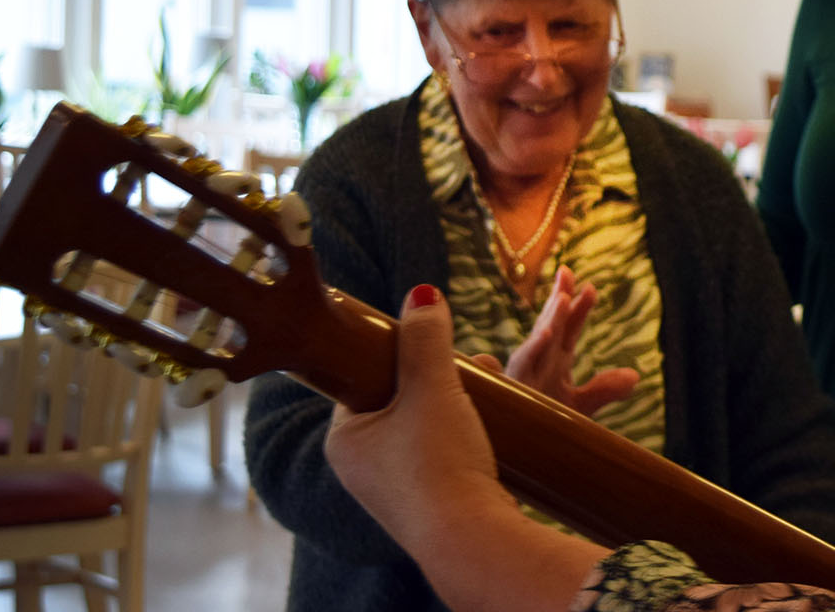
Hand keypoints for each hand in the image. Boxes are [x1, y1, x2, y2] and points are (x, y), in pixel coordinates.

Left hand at [327, 286, 608, 611]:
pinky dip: (465, 433)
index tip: (430, 343)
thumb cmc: (440, 464)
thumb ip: (426, 338)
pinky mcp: (431, 503)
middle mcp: (362, 468)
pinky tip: (489, 424)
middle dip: (438, 376)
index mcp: (344, 440)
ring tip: (487, 388)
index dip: (398, 355)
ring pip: (425, 425)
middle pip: (399, 399)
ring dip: (457, 402)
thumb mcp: (432, 387)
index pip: (362, 379)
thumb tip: (422, 294)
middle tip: (470, 366)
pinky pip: (444, 453)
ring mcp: (396, 489)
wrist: (473, 540)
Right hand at [505, 265, 638, 416]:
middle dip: (560, 298)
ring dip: (551, 318)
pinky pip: (523, 366)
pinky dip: (534, 348)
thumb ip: (604, 390)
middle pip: (552, 325)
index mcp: (555, 361)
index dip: (579, 309)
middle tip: (567, 271)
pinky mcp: (513, 388)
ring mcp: (525, 374)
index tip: (590, 288)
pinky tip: (547, 333)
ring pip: (538, 341)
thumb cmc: (542, 422)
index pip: (570, 329)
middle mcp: (539, 362)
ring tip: (563, 296)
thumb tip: (635, 376)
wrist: (515, 448)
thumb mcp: (579, 407)